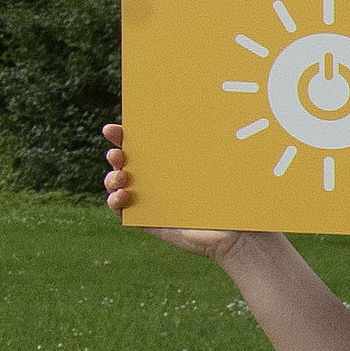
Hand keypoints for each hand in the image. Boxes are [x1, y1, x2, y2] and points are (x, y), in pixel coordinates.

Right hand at [99, 122, 241, 261]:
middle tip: (116, 154)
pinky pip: (121, 210)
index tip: (112, 129)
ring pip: (117, 185)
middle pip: (125, 162)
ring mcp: (150, 199)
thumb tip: (213, 115)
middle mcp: (158, 179)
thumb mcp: (224, 168)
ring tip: (121, 178)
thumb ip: (212, 148)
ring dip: (111, 178)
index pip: (143, 145)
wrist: (238, 235)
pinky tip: (122, 197)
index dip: (123, 135)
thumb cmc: (237, 199)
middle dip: (115, 155)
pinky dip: (114, 202)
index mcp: (173, 162)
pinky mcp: (148, 221)